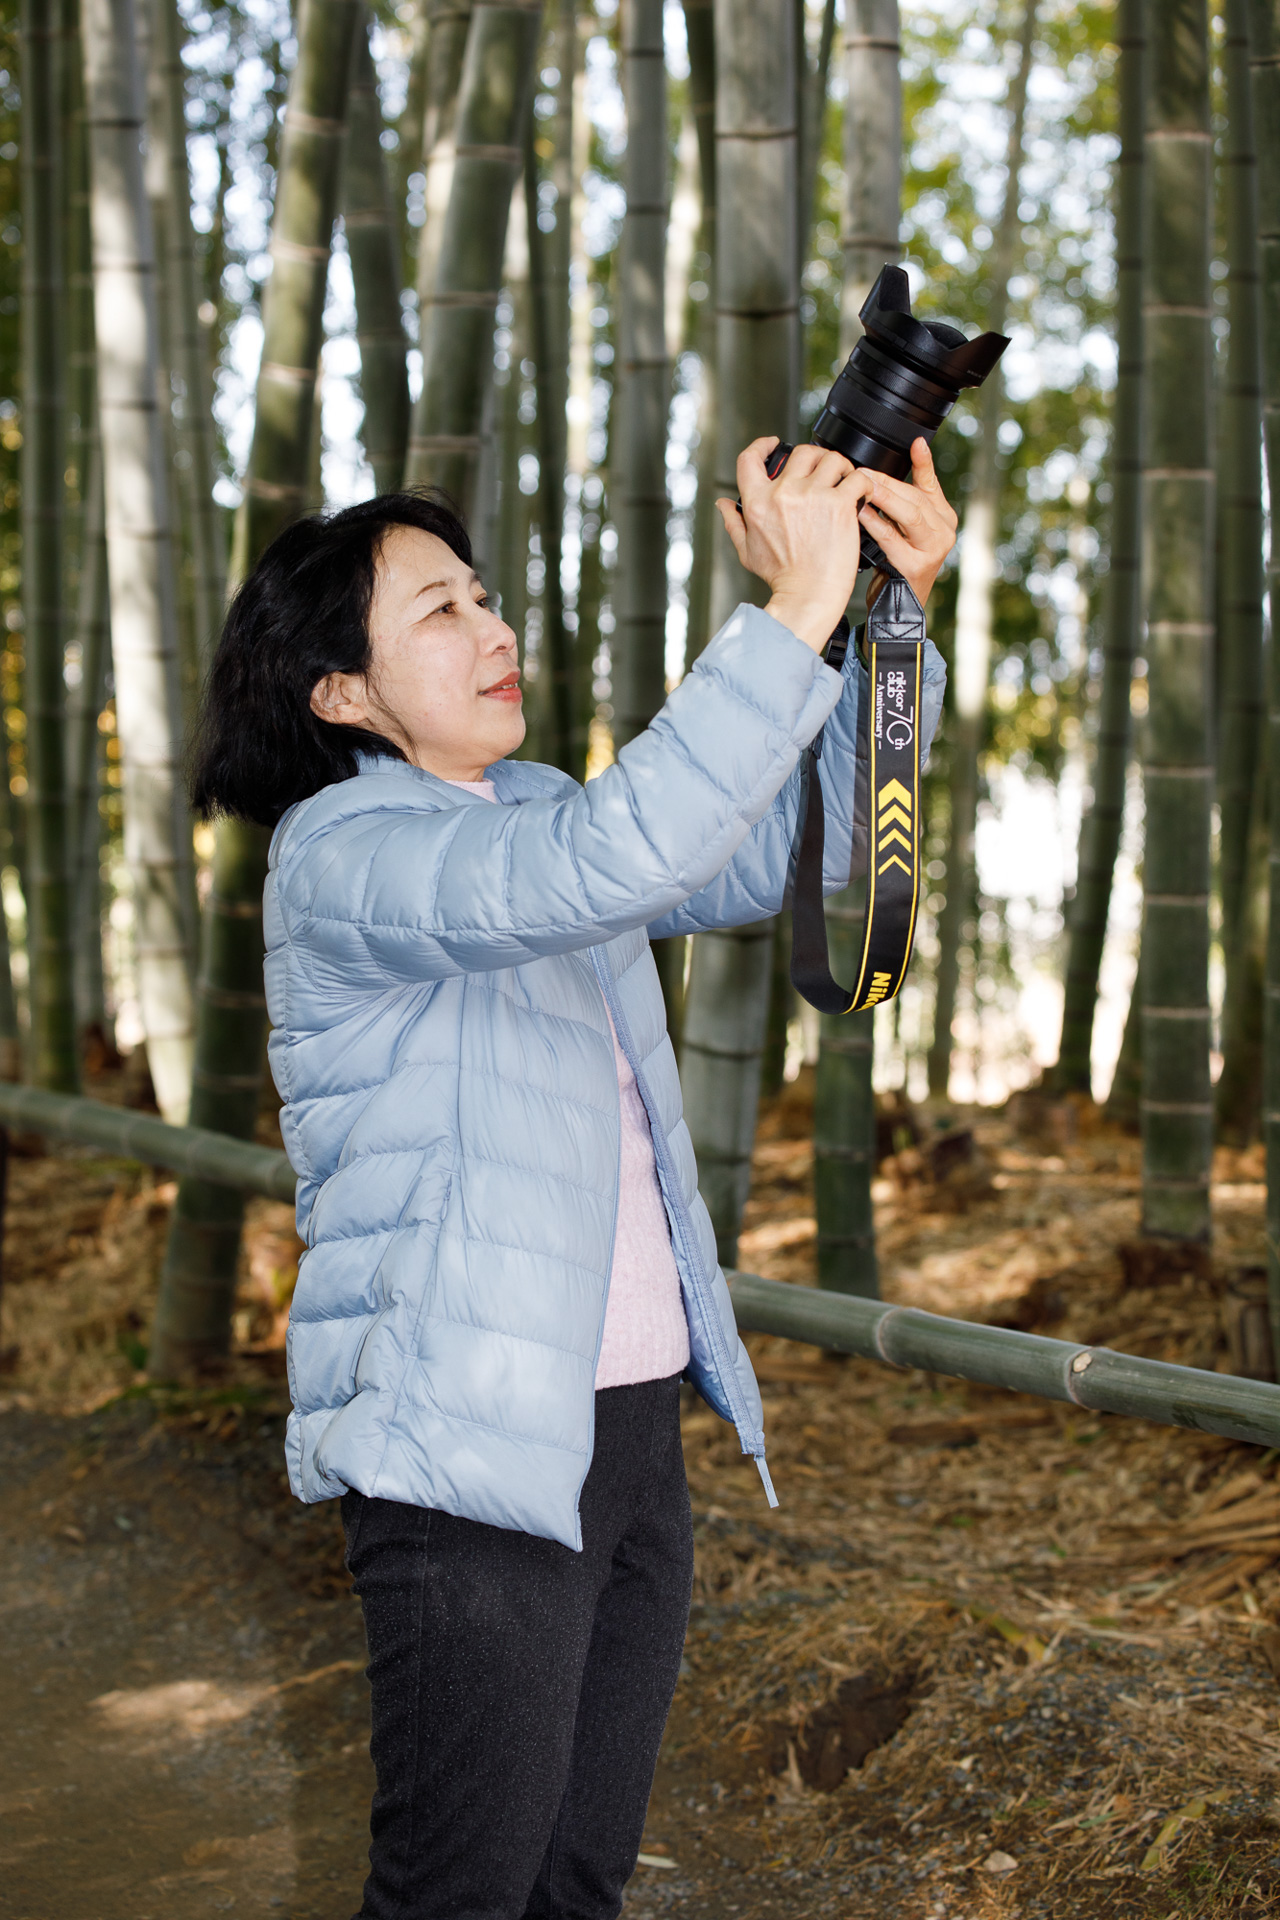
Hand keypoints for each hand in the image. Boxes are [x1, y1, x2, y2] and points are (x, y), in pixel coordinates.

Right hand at [716, 439, 872, 651]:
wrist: (808, 594)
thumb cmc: (781, 576)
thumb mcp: (747, 550)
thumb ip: (734, 523)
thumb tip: (723, 505)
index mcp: (758, 502)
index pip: (750, 458)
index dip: (763, 444)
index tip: (774, 443)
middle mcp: (784, 493)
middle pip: (801, 451)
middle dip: (815, 457)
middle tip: (823, 471)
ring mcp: (813, 496)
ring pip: (832, 458)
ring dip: (841, 466)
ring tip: (844, 481)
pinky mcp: (839, 505)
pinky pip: (856, 477)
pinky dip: (862, 482)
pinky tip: (860, 494)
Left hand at [857, 437, 957, 607]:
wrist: (896, 608)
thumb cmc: (895, 566)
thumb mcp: (901, 530)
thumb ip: (900, 503)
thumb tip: (882, 473)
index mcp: (944, 520)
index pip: (930, 486)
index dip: (923, 463)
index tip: (916, 443)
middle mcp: (944, 533)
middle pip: (916, 498)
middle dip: (888, 482)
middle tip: (862, 471)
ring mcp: (933, 550)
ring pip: (909, 514)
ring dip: (883, 497)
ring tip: (862, 485)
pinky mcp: (916, 566)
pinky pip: (892, 538)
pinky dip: (875, 524)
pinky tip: (860, 513)